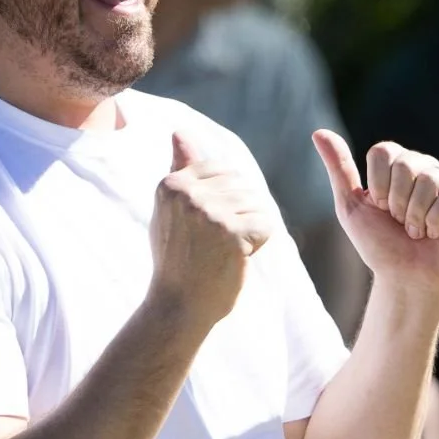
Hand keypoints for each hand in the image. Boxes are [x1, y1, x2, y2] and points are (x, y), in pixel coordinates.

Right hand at [149, 132, 281, 326]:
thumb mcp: (171, 208)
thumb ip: (181, 169)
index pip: (222, 171)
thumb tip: (180, 131)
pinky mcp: (233, 234)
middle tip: (211, 244)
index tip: (200, 229)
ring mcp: (211, 213)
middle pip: (242, 186)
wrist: (177, 307)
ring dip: (248, 229)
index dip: (222, 201)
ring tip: (221, 252)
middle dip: (237, 214)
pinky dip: (258, 244)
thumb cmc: (175, 257)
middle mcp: (189, 193)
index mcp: (172, 183)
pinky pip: (266, 225)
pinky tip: (235, 259)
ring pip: (256, 205)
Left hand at [313, 132, 438, 293]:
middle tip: (399, 222)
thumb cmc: (379, 243)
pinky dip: (435, 223)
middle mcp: (423, 166)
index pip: (383, 152)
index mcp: (396, 163)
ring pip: (429, 181)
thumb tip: (318, 133)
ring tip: (416, 230)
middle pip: (406, 164)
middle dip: (396, 202)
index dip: (377, 185)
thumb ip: (338, 168)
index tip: (379, 207)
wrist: (404, 278)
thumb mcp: (351, 206)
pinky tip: (434, 233)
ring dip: (414, 216)